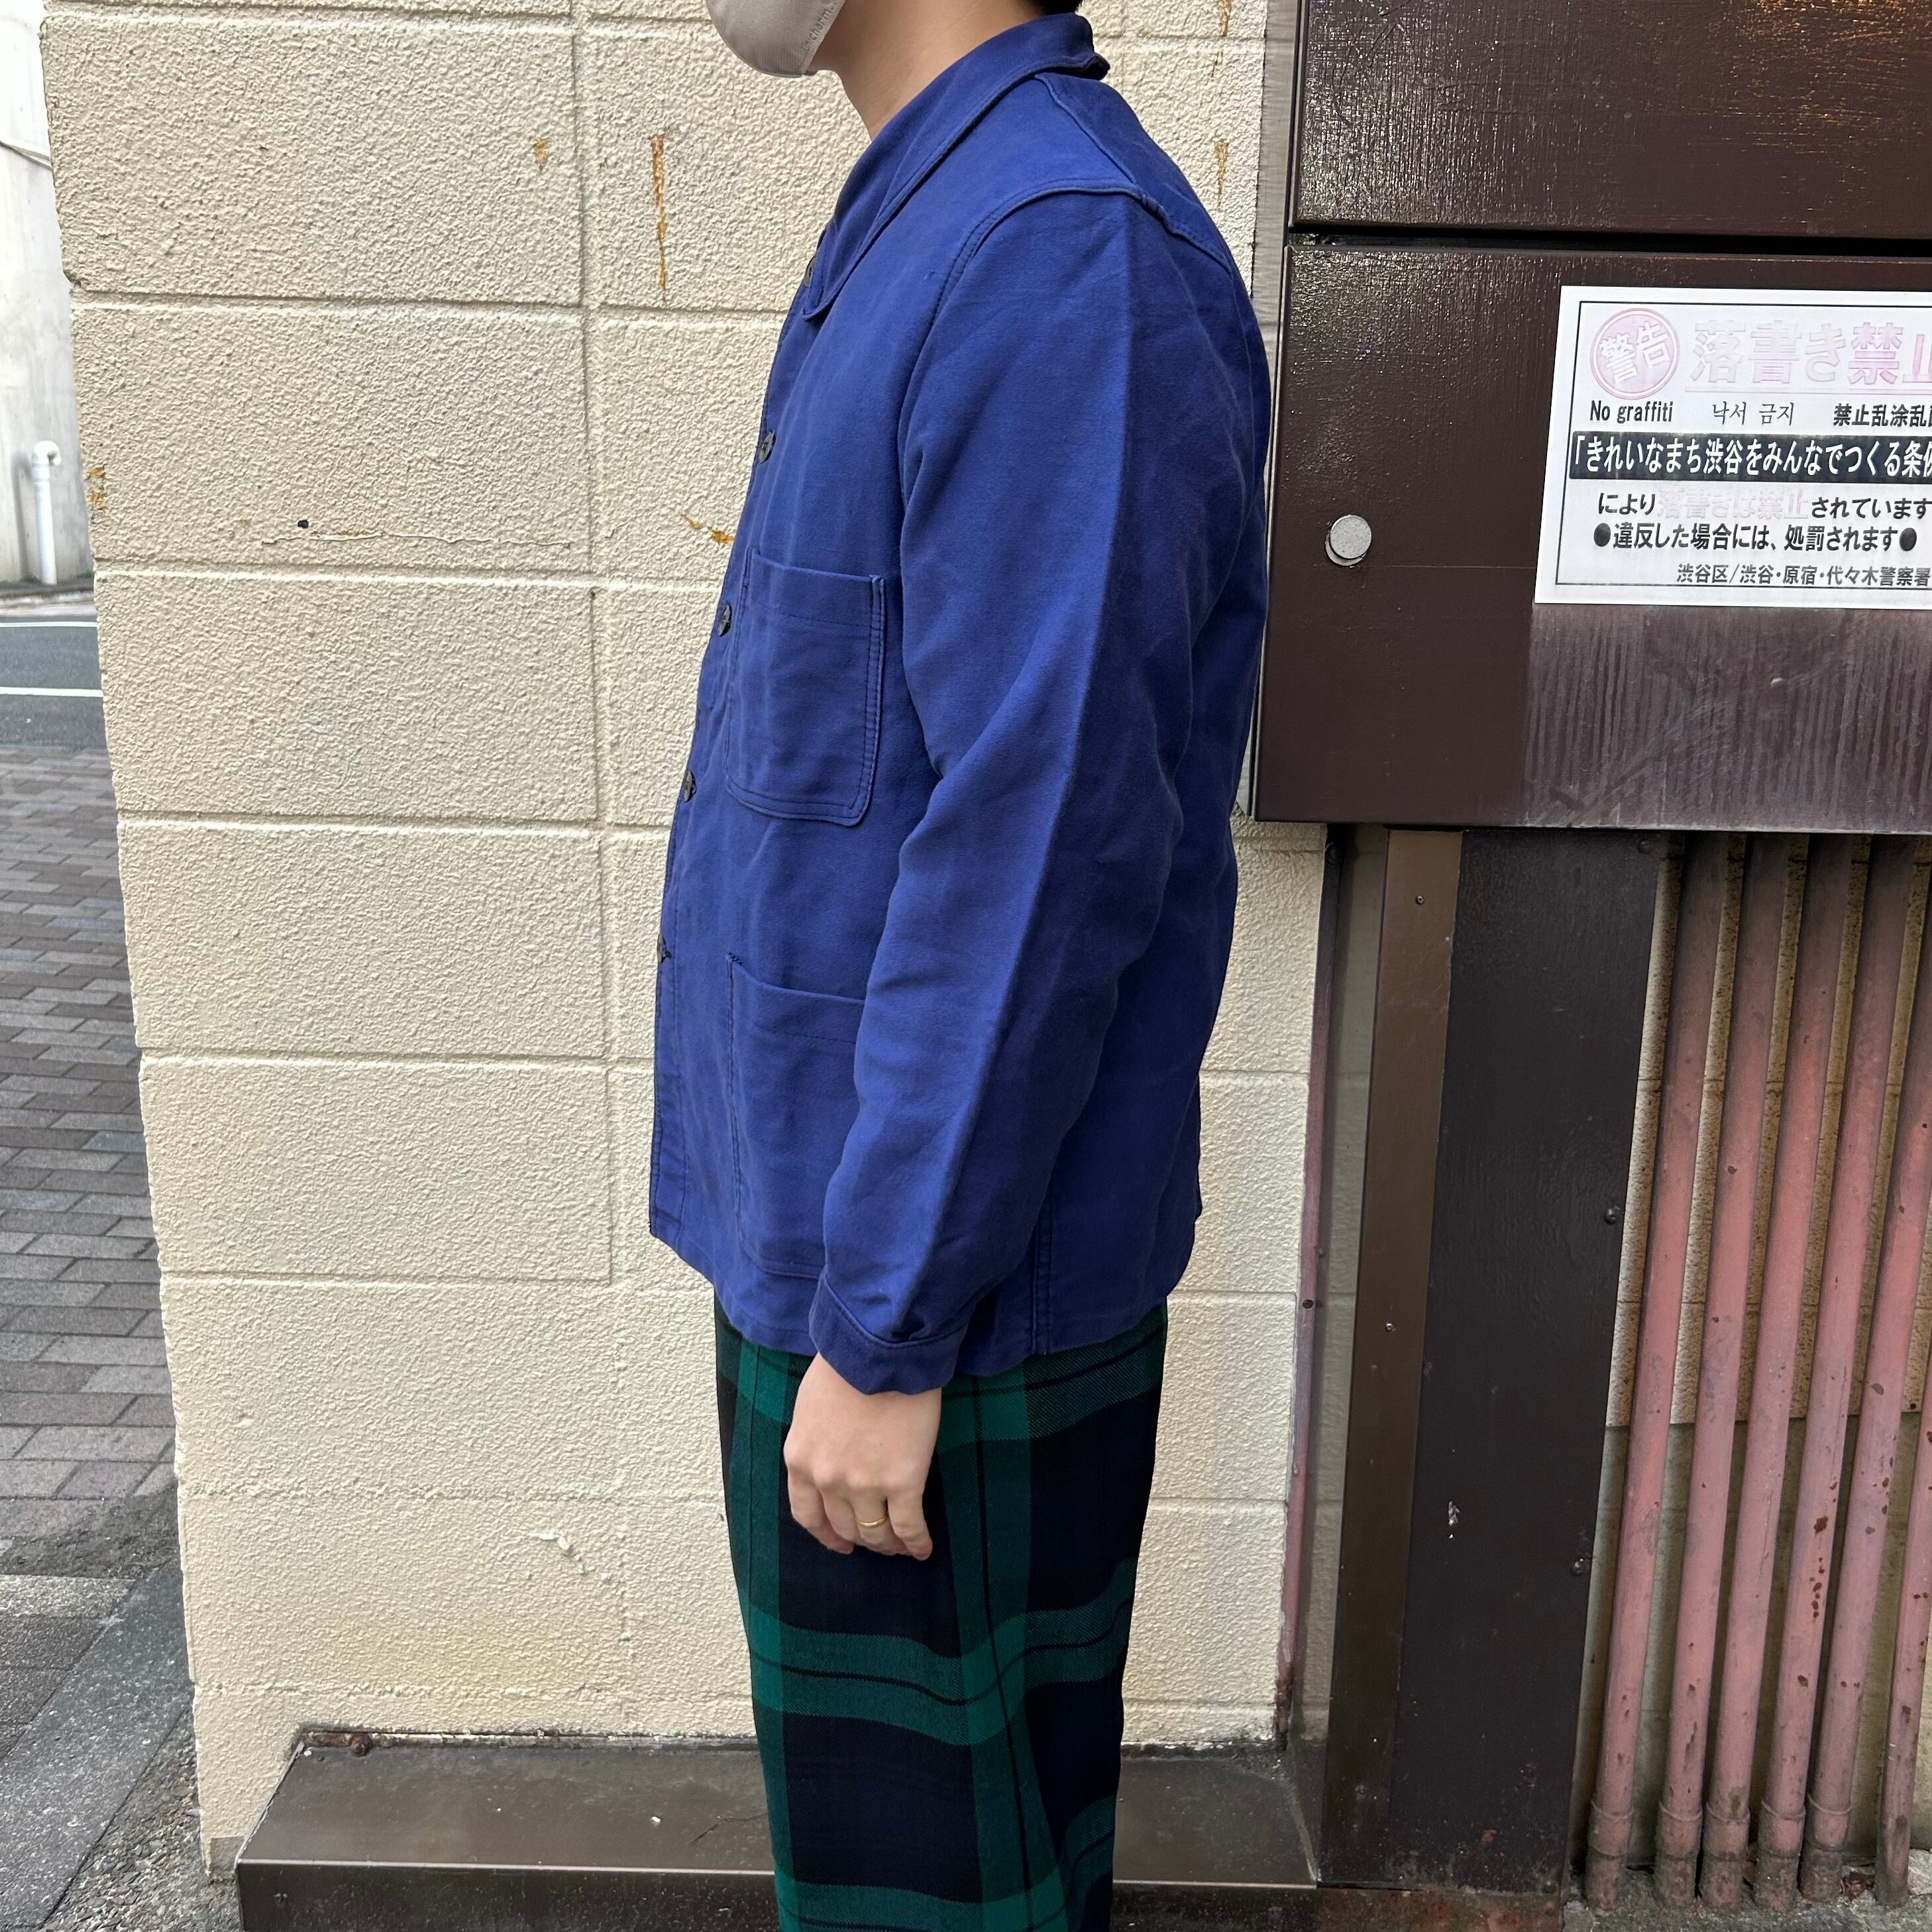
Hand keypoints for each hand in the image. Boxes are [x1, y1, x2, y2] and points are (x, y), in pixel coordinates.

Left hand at [784, 1355, 940, 1558]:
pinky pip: (909, 1526)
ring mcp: (864, 1484)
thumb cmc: (847, 1364)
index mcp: (800, 1460)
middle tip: (877, 1540)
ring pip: (876, 1532)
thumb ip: (814, 1439)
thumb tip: (828, 1453)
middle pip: (844, 1526)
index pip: (807, 1514)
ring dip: (889, 1544)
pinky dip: (917, 1543)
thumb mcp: (810, 1404)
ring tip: (901, 1546)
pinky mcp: (903, 1482)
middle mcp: (826, 1480)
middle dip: (861, 1538)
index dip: (826, 1534)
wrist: (881, 1350)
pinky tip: (924, 1549)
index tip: (840, 1543)